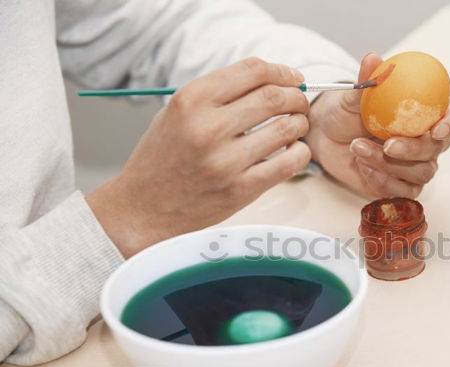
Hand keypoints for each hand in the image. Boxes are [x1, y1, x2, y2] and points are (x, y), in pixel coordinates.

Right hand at [88, 58, 310, 257]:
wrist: (144, 208)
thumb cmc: (163, 158)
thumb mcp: (178, 112)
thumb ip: (220, 95)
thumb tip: (272, 82)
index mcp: (191, 100)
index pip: (253, 71)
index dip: (282, 71)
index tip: (293, 79)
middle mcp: (208, 127)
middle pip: (274, 97)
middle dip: (296, 97)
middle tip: (299, 103)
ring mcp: (225, 161)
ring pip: (286, 128)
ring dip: (300, 123)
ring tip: (297, 126)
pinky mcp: (240, 190)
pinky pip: (288, 164)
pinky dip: (300, 152)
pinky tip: (294, 150)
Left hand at [304, 52, 449, 198]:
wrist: (327, 138)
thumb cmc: (347, 112)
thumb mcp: (354, 95)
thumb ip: (367, 81)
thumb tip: (372, 59)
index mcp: (432, 112)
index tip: (436, 129)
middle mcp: (430, 140)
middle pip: (439, 149)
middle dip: (413, 148)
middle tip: (387, 145)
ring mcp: (418, 164)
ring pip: (422, 172)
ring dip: (388, 163)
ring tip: (358, 148)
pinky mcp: (403, 185)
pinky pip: (405, 191)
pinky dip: (382, 180)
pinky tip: (363, 166)